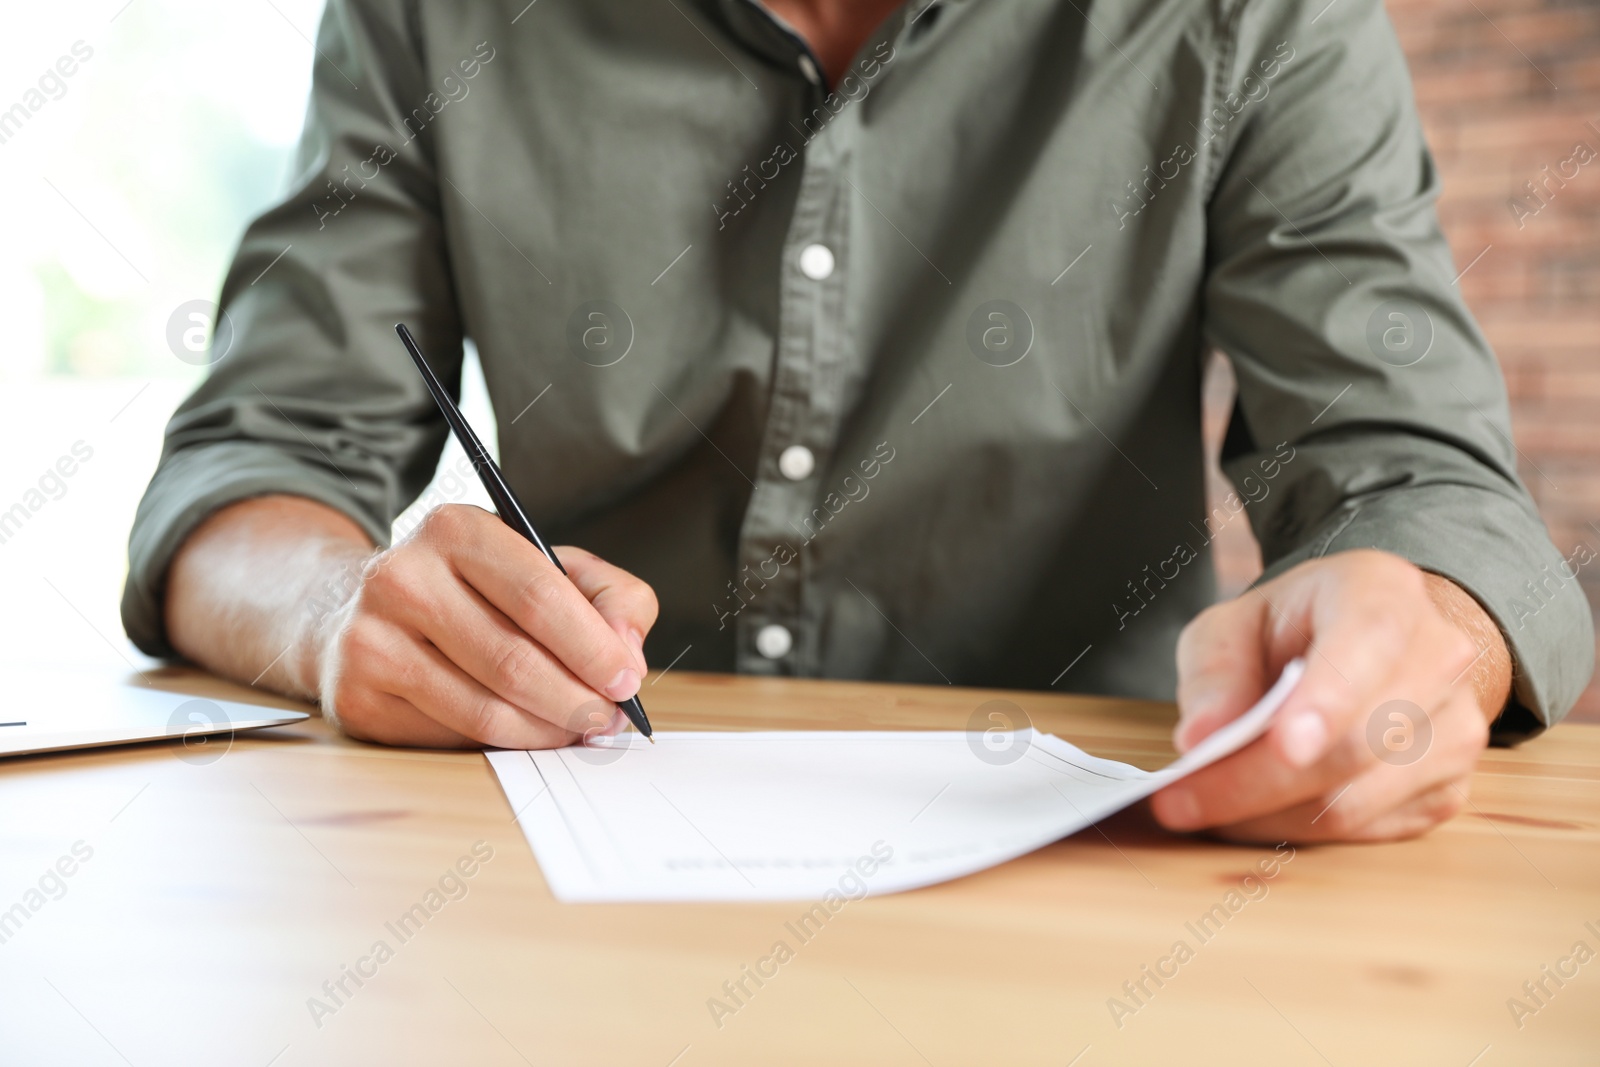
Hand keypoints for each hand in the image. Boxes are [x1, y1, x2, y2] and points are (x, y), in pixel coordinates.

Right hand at [316, 505, 656, 747]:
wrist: (361, 606)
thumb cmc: (474, 590)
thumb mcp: (546, 565)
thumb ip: (609, 596)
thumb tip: (628, 655)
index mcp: (456, 530)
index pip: (538, 597)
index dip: (593, 648)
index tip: (627, 681)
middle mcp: (402, 578)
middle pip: (513, 662)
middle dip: (577, 701)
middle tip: (608, 718)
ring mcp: (371, 639)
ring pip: (484, 711)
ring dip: (545, 731)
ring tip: (575, 729)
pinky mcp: (357, 696)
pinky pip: (451, 737)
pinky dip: (501, 744)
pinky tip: (522, 731)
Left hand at [1150, 550, 1510, 842]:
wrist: (1366, 648)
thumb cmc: (1293, 631)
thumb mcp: (1233, 624)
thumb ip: (1214, 671)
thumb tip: (1201, 739)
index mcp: (1385, 593)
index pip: (1369, 643)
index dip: (1329, 700)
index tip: (1284, 746)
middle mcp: (1439, 658)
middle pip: (1353, 744)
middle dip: (1255, 782)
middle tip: (1178, 800)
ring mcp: (1455, 729)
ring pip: (1355, 802)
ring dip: (1266, 816)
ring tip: (1204, 806)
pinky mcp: (1447, 789)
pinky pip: (1364, 831)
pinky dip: (1296, 830)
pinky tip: (1256, 811)